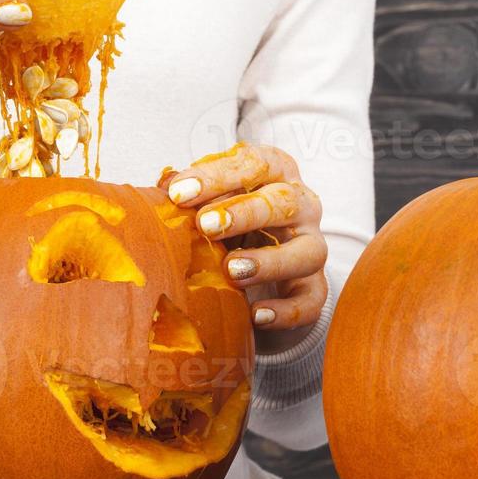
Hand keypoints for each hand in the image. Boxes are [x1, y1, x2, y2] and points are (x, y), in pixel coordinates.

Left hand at [160, 144, 327, 350]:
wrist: (255, 263)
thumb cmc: (227, 219)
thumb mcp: (208, 198)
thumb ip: (188, 192)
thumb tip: (163, 189)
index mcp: (276, 173)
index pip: (253, 164)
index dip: (216, 176)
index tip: (178, 193)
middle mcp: (302, 206)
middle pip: (284, 201)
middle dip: (244, 212)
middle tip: (205, 225)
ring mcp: (312, 246)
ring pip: (309, 251)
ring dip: (270, 261)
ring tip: (232, 270)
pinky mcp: (314, 287)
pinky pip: (312, 300)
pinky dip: (287, 310)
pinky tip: (257, 314)